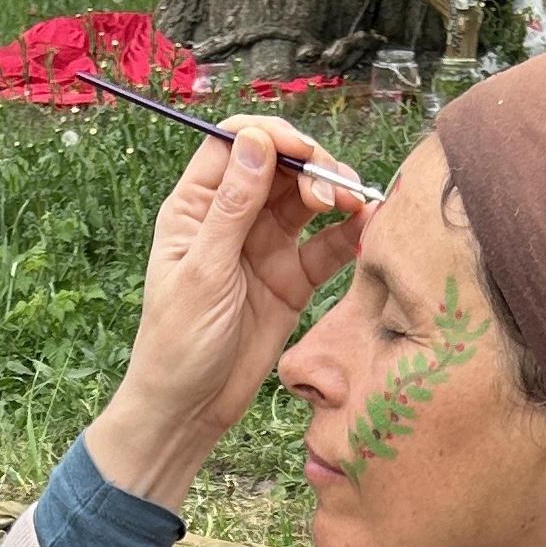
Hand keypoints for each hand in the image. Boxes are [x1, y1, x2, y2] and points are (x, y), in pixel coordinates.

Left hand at [87, 120, 369, 506]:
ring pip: (308, 201)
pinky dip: (348, 234)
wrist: (189, 410)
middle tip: (333, 194)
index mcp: (197, 207)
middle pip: (281, 165)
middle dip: (313, 167)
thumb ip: (232, 207)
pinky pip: (325, 246)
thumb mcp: (203, 271)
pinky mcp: (292, 280)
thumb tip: (256, 140)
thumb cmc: (178, 342)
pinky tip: (367, 228)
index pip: (236, 142)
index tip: (303, 152)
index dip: (272, 136)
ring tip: (356, 207)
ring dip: (336, 194)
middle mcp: (234, 218)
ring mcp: (265, 247)